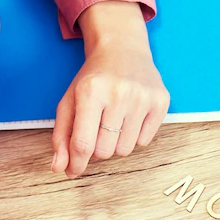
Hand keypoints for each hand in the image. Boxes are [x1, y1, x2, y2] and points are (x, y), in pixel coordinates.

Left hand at [51, 1, 169, 177]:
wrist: (123, 49)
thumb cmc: (93, 78)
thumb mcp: (70, 101)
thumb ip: (61, 136)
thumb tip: (60, 168)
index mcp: (90, 91)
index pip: (82, 143)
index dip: (76, 163)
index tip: (73, 171)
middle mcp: (118, 93)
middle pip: (104, 151)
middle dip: (97, 147)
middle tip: (98, 128)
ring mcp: (142, 98)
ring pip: (124, 150)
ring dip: (116, 142)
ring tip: (114, 120)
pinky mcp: (160, 101)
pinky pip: (144, 141)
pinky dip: (134, 136)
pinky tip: (131, 116)